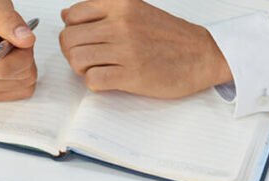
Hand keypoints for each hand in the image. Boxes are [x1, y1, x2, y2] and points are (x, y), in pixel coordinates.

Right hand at [0, 0, 36, 100]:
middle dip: (24, 56)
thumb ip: (9, 22)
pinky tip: (8, 62)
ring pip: (22, 86)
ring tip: (8, 50)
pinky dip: (20, 76)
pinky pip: (19, 91)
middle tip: (12, 40)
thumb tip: (26, 40)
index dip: (23, 54)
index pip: (3, 67)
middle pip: (16, 77)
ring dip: (23, 66)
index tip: (22, 38)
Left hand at [59, 0, 231, 96]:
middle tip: (87, 59)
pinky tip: (107, 80)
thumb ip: (102, 11)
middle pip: (70, 39)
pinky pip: (92, 80)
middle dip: (72, 52)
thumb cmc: (169, 37)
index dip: (72, 30)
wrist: (201, 55)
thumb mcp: (136, 11)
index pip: (73, 14)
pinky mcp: (131, 74)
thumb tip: (67, 15)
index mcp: (121, 4)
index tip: (84, 39)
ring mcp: (125, 49)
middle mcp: (121, 23)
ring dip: (82, 69)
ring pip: (77, 59)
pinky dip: (94, 83)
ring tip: (98, 69)